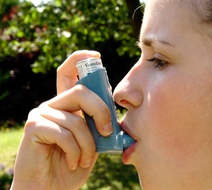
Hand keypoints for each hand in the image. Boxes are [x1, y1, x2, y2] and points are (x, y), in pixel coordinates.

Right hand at [11, 50, 112, 188]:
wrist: (49, 188)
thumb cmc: (72, 165)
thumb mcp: (92, 143)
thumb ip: (99, 126)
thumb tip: (117, 118)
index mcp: (67, 105)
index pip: (69, 73)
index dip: (80, 59)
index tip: (96, 56)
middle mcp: (53, 104)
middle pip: (82, 91)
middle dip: (102, 111)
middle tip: (107, 132)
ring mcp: (41, 113)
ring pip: (77, 119)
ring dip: (88, 144)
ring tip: (84, 159)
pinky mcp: (34, 127)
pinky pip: (65, 133)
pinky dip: (75, 151)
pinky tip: (72, 162)